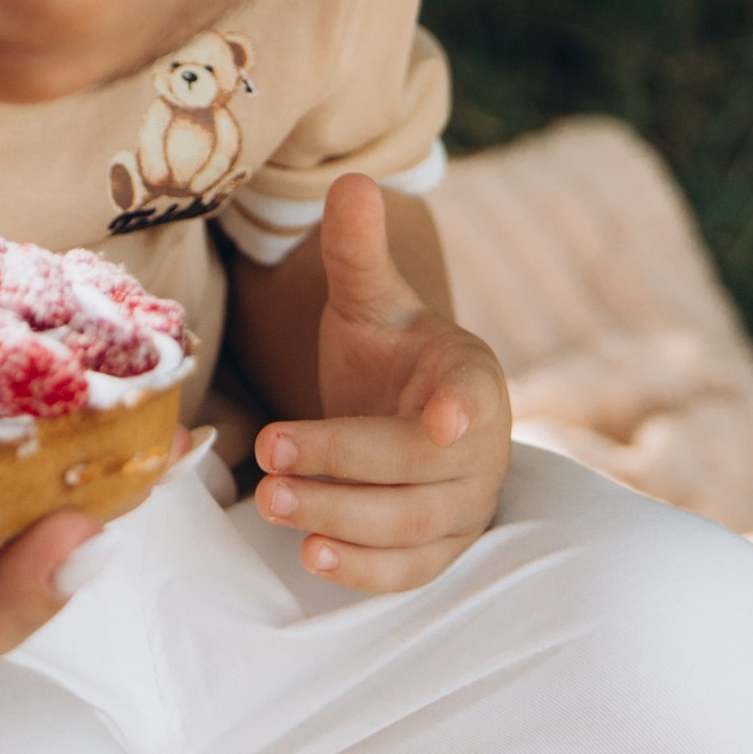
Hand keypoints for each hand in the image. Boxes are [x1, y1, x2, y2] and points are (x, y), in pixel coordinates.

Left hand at [251, 177, 512, 592]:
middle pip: (418, 473)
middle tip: (270, 455)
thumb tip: (352, 181)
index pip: (473, 402)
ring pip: (407, 528)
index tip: (440, 424)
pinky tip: (310, 554)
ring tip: (270, 501)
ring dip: (340, 520)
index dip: (460, 415)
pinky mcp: (438, 551)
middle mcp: (482, 451)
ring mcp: (464, 509)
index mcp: (473, 380)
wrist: (403, 412)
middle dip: (343, 466)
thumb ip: (358, 250)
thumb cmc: (388, 353)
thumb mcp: (370, 301)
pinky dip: (364, 571)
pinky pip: (408, 572)